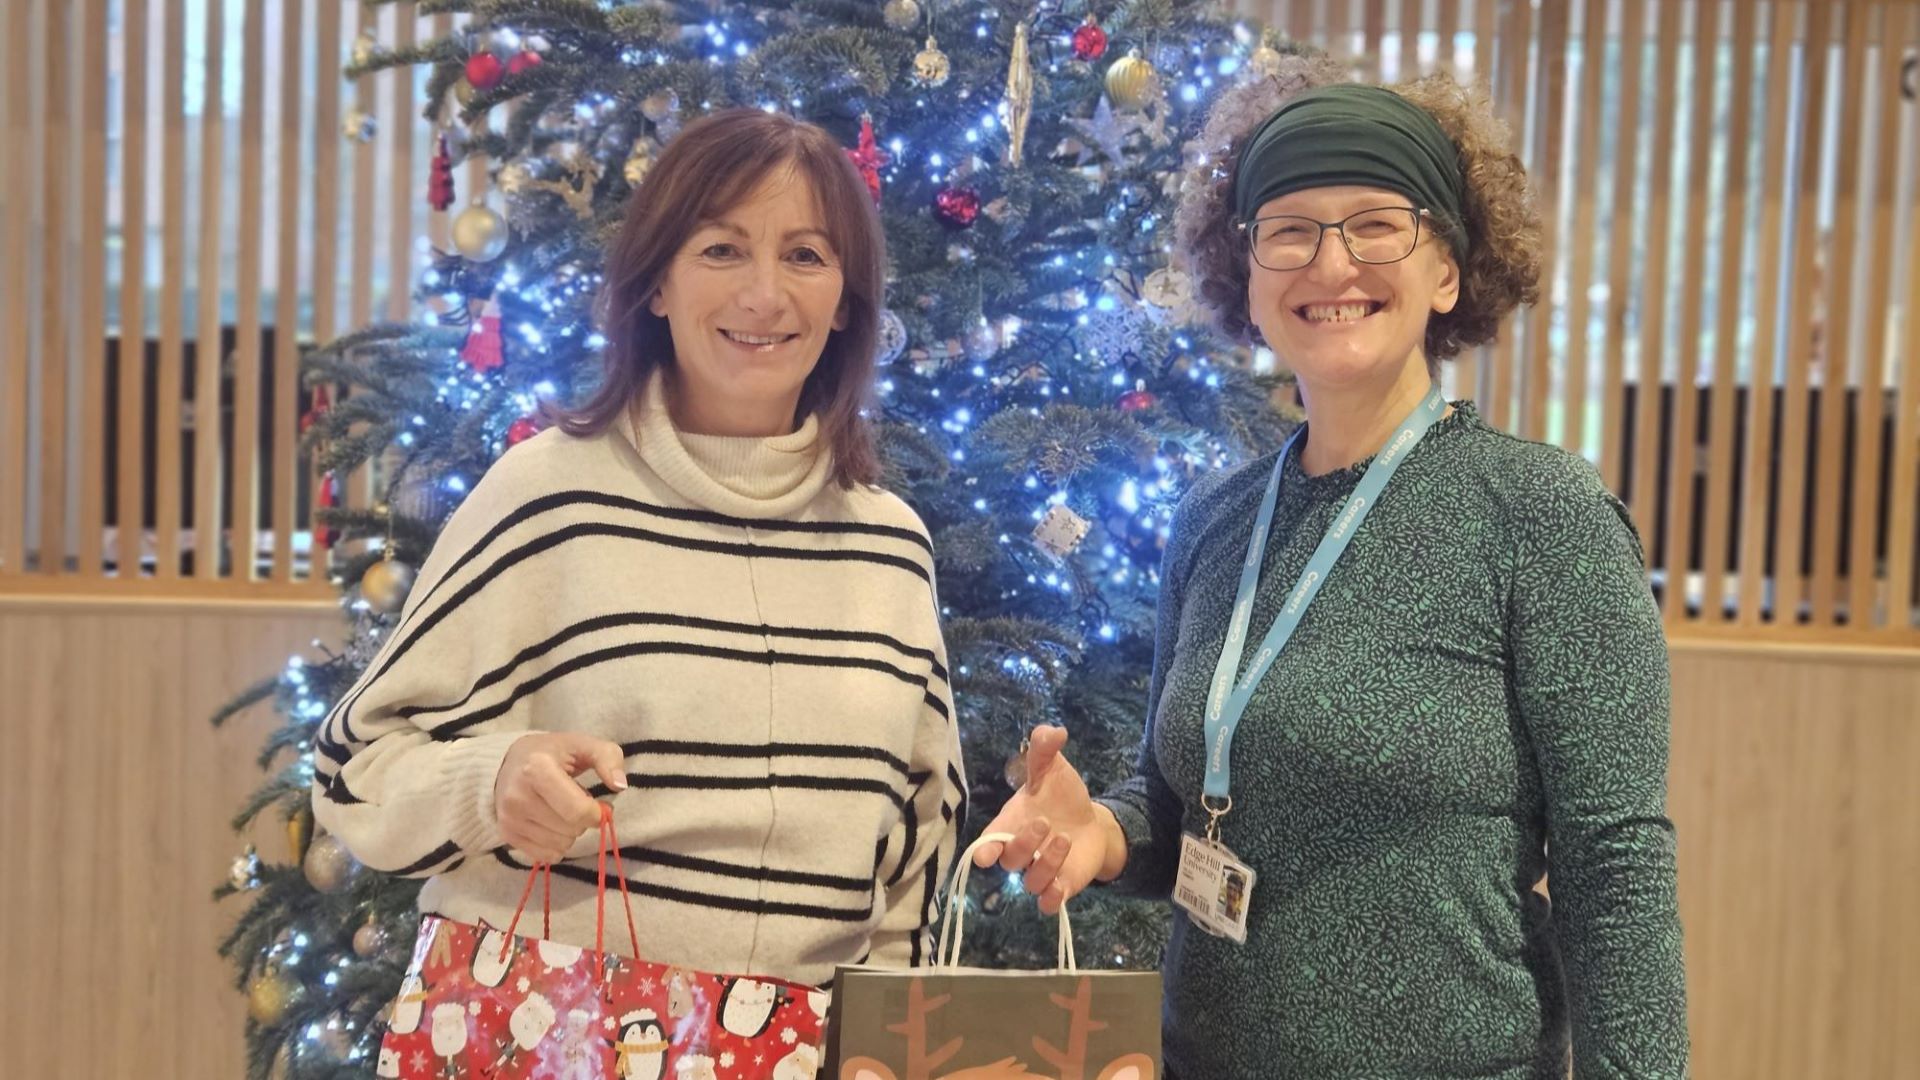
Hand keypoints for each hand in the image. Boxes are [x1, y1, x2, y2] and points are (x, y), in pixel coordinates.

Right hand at [493, 732, 627, 862]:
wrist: (509, 764)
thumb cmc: (551, 754)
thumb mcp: (582, 745)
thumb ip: (608, 758)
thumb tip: (619, 785)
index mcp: (536, 769)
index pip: (577, 811)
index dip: (597, 813)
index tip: (598, 805)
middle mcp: (517, 797)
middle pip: (571, 830)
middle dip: (583, 820)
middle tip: (575, 802)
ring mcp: (509, 818)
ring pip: (561, 845)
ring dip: (570, 833)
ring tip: (560, 810)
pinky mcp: (507, 834)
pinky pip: (547, 856)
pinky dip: (556, 844)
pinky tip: (551, 824)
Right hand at [973, 726, 1126, 914]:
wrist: (1090, 821)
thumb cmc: (1061, 796)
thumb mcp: (1053, 770)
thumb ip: (1045, 751)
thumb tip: (1052, 731)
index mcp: (1011, 824)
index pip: (989, 842)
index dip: (984, 850)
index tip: (983, 856)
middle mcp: (1021, 852)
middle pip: (1009, 861)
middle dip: (1024, 844)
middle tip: (1045, 822)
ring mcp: (1040, 872)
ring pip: (1032, 881)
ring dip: (1048, 863)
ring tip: (1065, 839)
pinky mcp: (1061, 887)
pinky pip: (1049, 903)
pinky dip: (1052, 898)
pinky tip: (1062, 885)